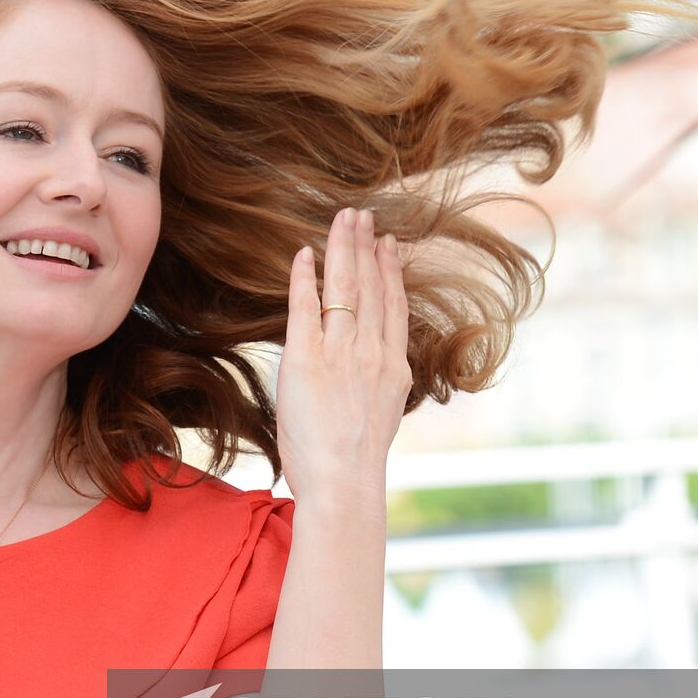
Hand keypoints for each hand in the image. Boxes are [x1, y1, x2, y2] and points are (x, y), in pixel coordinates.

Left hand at [277, 207, 411, 499]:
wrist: (345, 481)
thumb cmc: (355, 464)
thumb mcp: (381, 416)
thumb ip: (376, 386)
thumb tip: (369, 375)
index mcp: (393, 367)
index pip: (392, 306)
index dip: (389, 271)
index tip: (387, 245)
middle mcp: (371, 352)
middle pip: (370, 287)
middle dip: (365, 247)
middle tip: (361, 215)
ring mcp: (340, 353)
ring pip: (344, 288)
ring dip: (342, 249)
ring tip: (342, 219)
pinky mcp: (306, 359)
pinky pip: (305, 308)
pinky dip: (304, 279)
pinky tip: (304, 254)